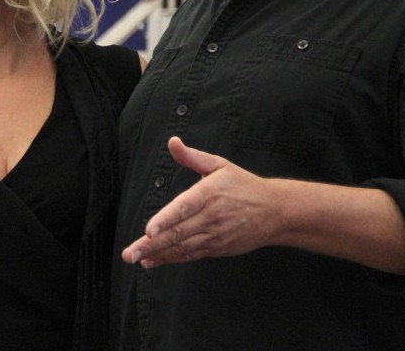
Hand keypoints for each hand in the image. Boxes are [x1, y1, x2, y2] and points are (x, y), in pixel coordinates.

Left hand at [121, 136, 275, 267]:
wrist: (274, 211)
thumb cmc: (243, 185)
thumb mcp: (219, 165)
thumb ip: (192, 157)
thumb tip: (172, 142)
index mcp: (209, 194)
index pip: (184, 208)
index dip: (166, 220)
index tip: (148, 230)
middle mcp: (211, 217)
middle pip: (178, 233)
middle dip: (151, 245)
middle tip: (130, 252)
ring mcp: (214, 235)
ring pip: (182, 248)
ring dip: (157, 255)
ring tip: (135, 258)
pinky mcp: (217, 248)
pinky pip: (190, 255)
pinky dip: (171, 259)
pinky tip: (152, 261)